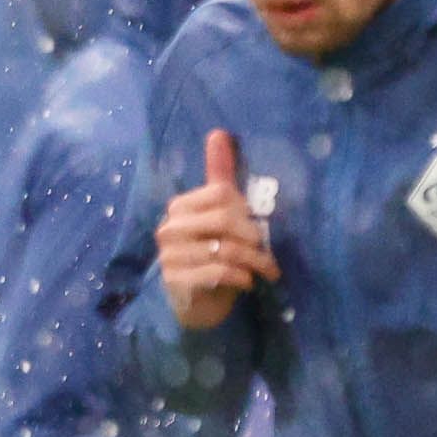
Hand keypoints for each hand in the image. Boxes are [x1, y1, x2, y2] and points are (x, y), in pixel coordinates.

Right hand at [157, 128, 277, 329]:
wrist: (195, 304)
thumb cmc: (209, 255)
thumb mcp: (217, 215)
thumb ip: (219, 176)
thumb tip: (219, 132)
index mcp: (179, 208)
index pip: (221, 195)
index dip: (246, 211)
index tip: (256, 227)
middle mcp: (169, 229)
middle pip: (224, 220)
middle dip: (253, 238)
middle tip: (267, 253)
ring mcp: (169, 256)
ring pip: (225, 249)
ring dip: (254, 262)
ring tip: (267, 270)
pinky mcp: (176, 282)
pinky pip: (218, 272)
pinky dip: (241, 277)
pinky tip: (247, 282)